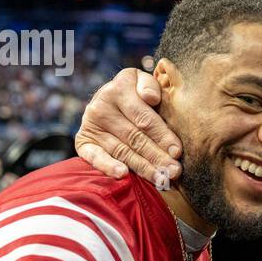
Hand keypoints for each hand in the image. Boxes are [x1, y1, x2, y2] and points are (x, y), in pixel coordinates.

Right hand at [75, 68, 183, 183]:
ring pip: (122, 151)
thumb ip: (150, 86)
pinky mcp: (84, 141)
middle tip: (173, 172)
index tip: (177, 152)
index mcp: (120, 90)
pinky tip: (123, 174)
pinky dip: (108, 166)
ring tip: (161, 179)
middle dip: (157, 157)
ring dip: (143, 168)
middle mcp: (102, 107)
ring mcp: (91, 125)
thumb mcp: (143, 81)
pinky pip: (94, 156)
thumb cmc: (136, 93)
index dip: (162, 136)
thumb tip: (151, 98)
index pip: (144, 118)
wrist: (108, 98)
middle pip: (135, 137)